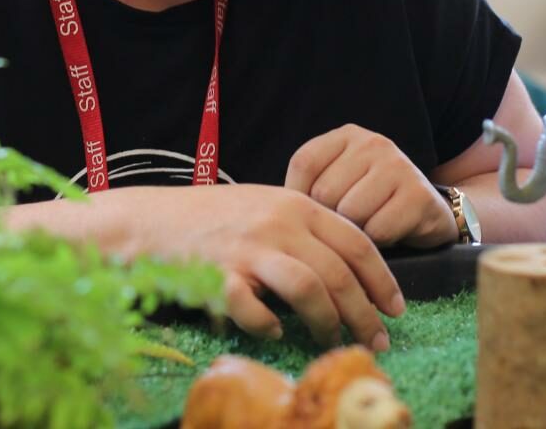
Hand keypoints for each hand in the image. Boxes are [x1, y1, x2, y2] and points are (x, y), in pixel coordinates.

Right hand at [124, 184, 404, 349]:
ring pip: (308, 289)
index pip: (356, 242)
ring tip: (331, 340)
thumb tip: (347, 267)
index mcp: (295, 204)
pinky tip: (274, 331)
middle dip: (364, 312)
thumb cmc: (210, 217)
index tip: (395, 307)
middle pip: (339, 272)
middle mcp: (277, 223)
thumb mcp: (265, 206)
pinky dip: (269, 325)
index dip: (382, 278)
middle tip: (377, 340)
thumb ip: (304, 228)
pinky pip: (254, 308)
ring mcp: (248, 248)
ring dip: (327, 321)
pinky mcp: (218, 274)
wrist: (150, 220)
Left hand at [285, 124, 455, 247]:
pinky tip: (389, 234)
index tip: (312, 214)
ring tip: (368, 227)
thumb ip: (309, 188)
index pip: (304, 163)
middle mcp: (373, 143)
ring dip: (355, 233)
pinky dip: (378, 243)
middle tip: (347, 225)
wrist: (428, 215)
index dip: (300, 197)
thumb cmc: (371, 204)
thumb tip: (272, 212)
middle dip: (330, 219)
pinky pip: (377, 231)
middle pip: (324, 193)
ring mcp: (399, 165)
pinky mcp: (418, 194)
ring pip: (350, 214)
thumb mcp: (339, 183)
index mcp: (347, 136)